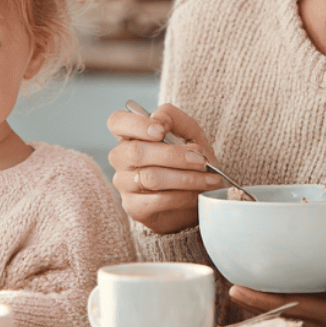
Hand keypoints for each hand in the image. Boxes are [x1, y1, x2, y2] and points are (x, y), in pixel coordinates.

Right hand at [107, 103, 223, 235]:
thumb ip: (172, 118)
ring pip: (150, 177)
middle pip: (136, 151)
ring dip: (185, 177)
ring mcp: (124, 184)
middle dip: (173, 155)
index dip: (136, 124)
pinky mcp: (134, 207)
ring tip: (208, 179)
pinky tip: (198, 194)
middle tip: (200, 160)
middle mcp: (121, 158)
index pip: (117, 121)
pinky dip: (183, 196)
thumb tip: (159, 121)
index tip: (161, 131)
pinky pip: (157, 200)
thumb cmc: (190, 158)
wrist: (199, 195)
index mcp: (130, 134)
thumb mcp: (188, 131)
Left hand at [229, 272, 325, 326]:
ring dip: (267, 300)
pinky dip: (287, 299)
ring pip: (290, 311)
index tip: (236, 287)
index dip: (261, 297)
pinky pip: (304, 309)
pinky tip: (279, 288)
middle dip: (254, 299)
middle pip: (282, 309)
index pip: (289, 304)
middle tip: (228, 284)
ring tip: (243, 286)